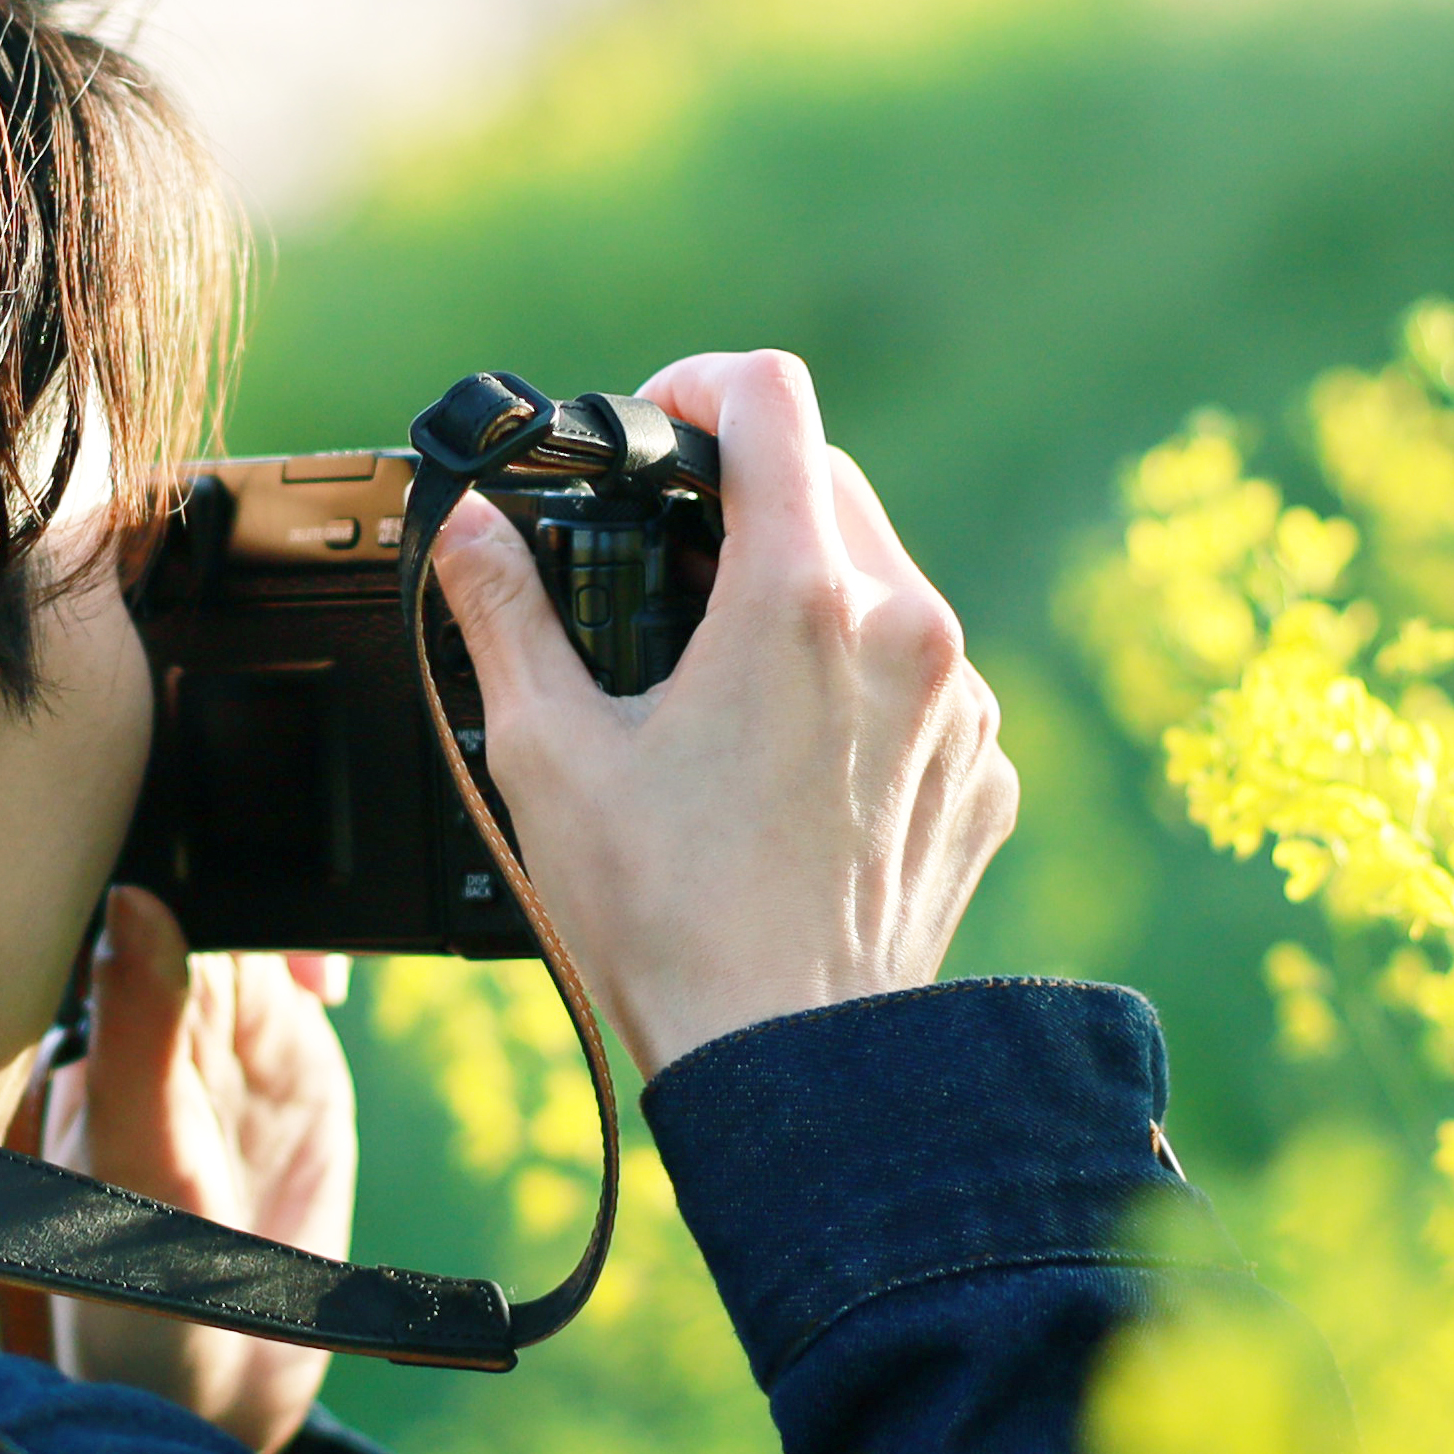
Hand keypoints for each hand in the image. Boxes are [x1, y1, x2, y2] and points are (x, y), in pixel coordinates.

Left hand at [41, 884, 357, 1453]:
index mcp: (89, 1021)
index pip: (122, 891)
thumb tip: (133, 899)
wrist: (211, 1389)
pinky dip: (329, 952)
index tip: (207, 836)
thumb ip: (137, 1039)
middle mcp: (153, 1012)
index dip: (164, 847)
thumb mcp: (132, 1168)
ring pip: (256, 918)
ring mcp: (224, 1032)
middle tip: (267, 907)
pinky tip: (330, 986)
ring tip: (304, 965)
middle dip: (242, 857)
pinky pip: (308, 976)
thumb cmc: (125, 1296)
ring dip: (292, 906)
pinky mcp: (293, 1061)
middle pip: (201, 882)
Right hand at [427, 348, 1015, 1074]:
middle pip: (829, 484)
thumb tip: (469, 528)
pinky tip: (787, 767)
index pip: (771, 400)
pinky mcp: (984, 769)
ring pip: (881, 583)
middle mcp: (906, 629)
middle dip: (744, 502)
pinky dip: (856, 690)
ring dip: (804, 598)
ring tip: (721, 687)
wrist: (795, 1065)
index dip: (699, 388)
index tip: (656, 431)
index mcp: (800, 598)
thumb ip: (506, 613)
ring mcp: (962, 703)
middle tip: (665, 572)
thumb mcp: (552, 754)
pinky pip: (921, 682)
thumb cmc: (672, 922)